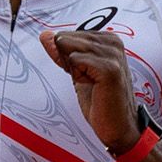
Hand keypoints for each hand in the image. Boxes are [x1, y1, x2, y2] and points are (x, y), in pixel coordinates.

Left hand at [40, 27, 140, 153]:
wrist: (117, 126)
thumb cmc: (100, 101)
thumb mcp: (76, 71)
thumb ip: (61, 52)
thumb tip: (44, 35)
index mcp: (108, 39)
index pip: (68, 35)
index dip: (67, 57)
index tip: (84, 73)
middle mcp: (113, 42)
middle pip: (66, 39)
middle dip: (68, 63)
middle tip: (88, 80)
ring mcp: (113, 54)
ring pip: (69, 48)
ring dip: (74, 70)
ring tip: (92, 83)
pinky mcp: (109, 68)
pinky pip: (75, 60)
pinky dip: (78, 76)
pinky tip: (94, 86)